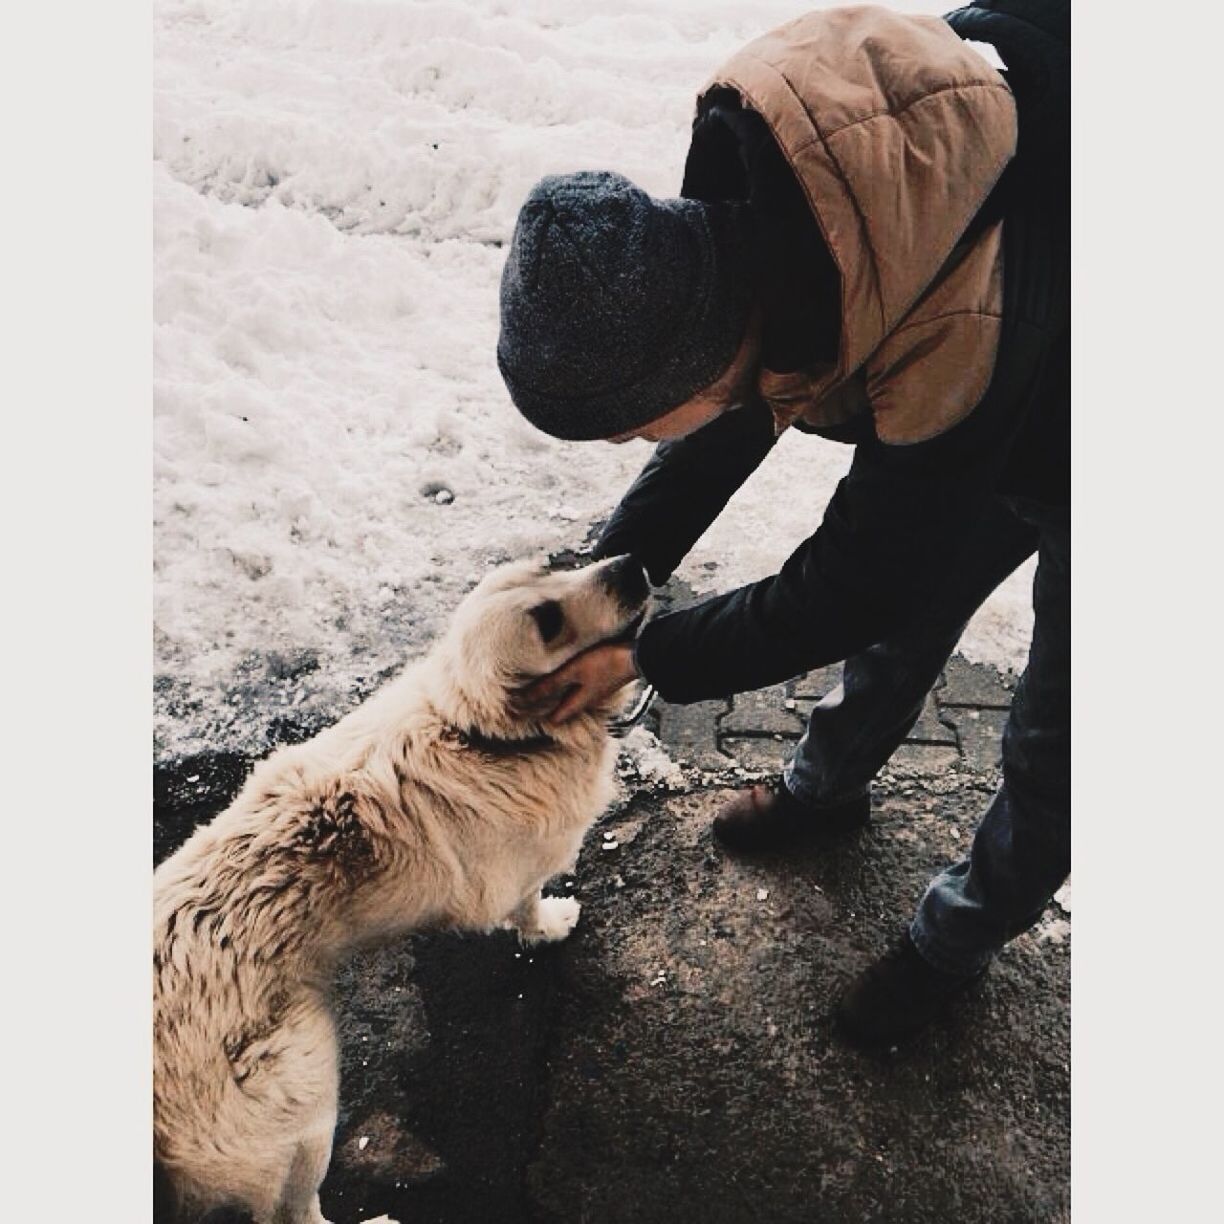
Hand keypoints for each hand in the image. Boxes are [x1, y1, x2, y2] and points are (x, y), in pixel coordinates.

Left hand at [519, 642, 638, 724]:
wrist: (639, 655)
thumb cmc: (605, 662)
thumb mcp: (573, 672)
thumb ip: (551, 684)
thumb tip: (525, 698)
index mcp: (579, 702)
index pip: (556, 718)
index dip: (539, 717)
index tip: (522, 713)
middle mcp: (589, 701)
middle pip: (565, 710)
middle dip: (548, 707)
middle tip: (529, 703)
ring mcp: (599, 691)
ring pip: (574, 699)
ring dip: (559, 696)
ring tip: (545, 690)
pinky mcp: (604, 680)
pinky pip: (583, 689)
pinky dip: (571, 687)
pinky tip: (569, 678)